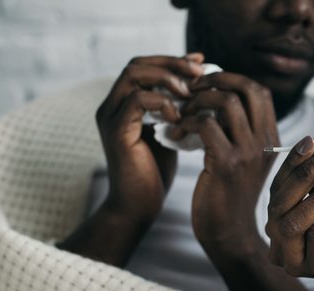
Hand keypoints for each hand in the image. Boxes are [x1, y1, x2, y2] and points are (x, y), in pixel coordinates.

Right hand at [96, 53, 204, 223]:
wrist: (138, 207)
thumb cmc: (155, 173)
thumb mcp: (170, 134)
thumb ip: (177, 111)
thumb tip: (203, 90)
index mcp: (123, 104)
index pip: (145, 65)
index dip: (172, 61)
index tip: (201, 64)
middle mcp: (112, 105)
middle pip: (138, 63)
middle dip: (172, 63)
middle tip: (200, 72)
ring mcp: (111, 117)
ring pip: (134, 74)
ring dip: (167, 79)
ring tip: (190, 93)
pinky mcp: (116, 132)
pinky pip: (136, 100)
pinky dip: (161, 102)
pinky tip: (179, 116)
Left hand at [174, 72, 279, 255]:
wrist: (229, 234)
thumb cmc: (229, 197)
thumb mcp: (245, 162)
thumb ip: (241, 134)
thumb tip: (221, 100)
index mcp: (271, 140)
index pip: (259, 91)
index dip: (232, 79)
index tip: (207, 86)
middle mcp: (265, 143)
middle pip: (248, 88)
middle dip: (216, 79)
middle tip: (192, 89)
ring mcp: (248, 153)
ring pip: (226, 101)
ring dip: (198, 100)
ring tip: (181, 113)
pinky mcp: (225, 164)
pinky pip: (206, 124)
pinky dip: (187, 121)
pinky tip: (176, 133)